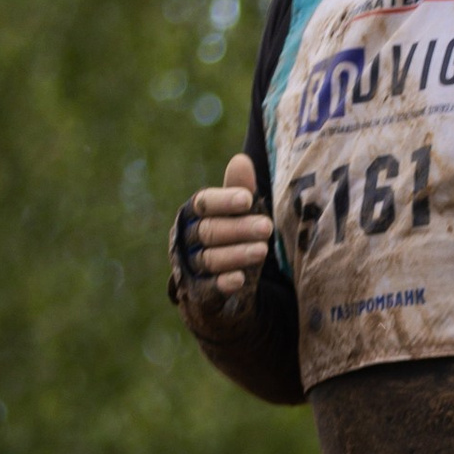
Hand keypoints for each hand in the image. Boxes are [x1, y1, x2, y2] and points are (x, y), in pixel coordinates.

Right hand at [170, 152, 271, 321]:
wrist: (226, 284)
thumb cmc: (233, 237)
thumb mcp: (239, 215)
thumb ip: (239, 191)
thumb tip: (241, 159)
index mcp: (193, 214)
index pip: (203, 203)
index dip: (223, 201)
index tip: (248, 199)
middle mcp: (186, 239)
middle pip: (209, 231)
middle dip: (238, 229)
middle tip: (267, 227)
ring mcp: (190, 267)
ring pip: (210, 259)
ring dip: (236, 254)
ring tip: (262, 251)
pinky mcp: (198, 294)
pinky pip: (207, 288)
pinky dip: (222, 284)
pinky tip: (239, 280)